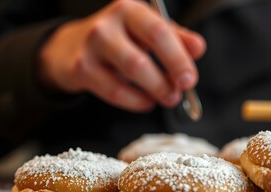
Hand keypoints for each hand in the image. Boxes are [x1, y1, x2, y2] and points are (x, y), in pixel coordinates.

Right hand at [39, 0, 205, 111]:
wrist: (71, 47)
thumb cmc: (120, 39)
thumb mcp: (147, 31)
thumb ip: (176, 37)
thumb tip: (199, 48)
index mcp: (130, 10)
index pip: (160, 32)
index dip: (178, 59)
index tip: (190, 79)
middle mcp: (108, 24)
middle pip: (142, 57)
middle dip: (167, 80)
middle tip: (179, 94)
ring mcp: (92, 47)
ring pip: (130, 75)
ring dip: (154, 91)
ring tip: (167, 98)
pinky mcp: (81, 69)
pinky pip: (115, 92)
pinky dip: (136, 101)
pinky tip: (146, 102)